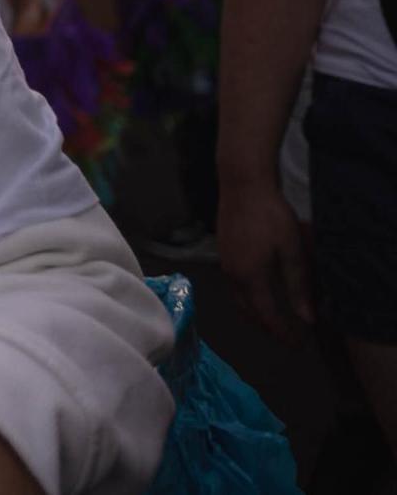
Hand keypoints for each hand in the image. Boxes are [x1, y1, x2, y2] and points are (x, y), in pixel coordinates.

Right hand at [218, 179, 313, 340]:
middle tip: (287, 336)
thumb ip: (298, 286)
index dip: (282, 332)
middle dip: (267, 327)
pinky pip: (234, 285)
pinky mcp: (223, 252)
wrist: (242, 185)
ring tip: (275, 319)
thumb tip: (306, 318)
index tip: (297, 344)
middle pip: (248, 312)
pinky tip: (259, 291)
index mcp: (250, 277)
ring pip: (238, 299)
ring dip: (256, 313)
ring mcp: (224, 263)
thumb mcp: (292, 250)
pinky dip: (247, 297)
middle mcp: (232, 275)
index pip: (266, 315)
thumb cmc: (270, 216)